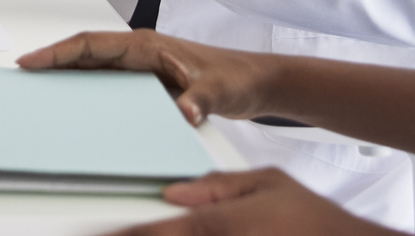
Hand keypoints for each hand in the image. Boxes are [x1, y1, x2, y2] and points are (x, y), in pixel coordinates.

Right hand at [18, 29, 281, 126]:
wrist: (253, 81)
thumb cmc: (235, 78)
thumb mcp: (219, 91)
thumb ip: (199, 101)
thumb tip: (183, 112)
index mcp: (146, 45)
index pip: (92, 44)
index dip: (59, 52)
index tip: (32, 61)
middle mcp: (138, 51)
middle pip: (84, 52)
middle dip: (52, 60)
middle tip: (23, 75)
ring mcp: (140, 64)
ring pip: (92, 64)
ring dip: (66, 72)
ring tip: (39, 89)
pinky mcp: (145, 79)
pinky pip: (106, 79)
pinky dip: (85, 86)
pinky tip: (75, 102)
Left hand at [106, 168, 395, 235]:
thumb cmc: (313, 219)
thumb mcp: (267, 184)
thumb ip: (218, 188)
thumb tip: (174, 193)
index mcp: (220, 225)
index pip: (158, 231)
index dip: (126, 232)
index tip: (100, 229)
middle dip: (138, 233)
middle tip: (111, 229)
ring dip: (159, 235)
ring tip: (132, 229)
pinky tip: (171, 232)